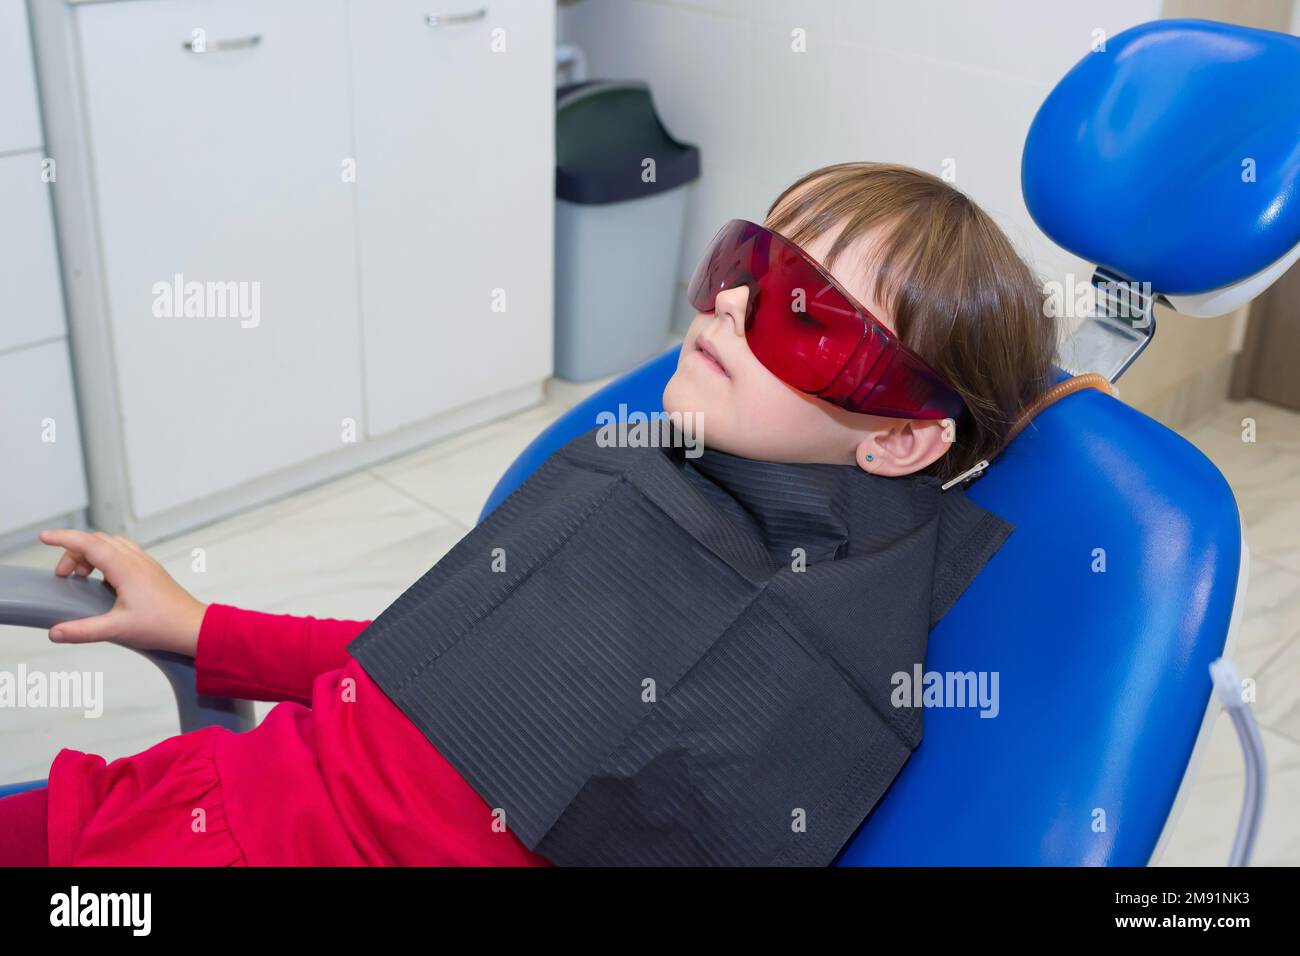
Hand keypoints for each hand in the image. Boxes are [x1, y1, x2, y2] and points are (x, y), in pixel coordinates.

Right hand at [38, 529, 207, 656]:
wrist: (193, 627)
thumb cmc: (161, 626)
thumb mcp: (117, 629)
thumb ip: (83, 631)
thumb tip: (54, 633)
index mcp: (126, 568)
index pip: (88, 543)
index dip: (63, 538)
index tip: (43, 537)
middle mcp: (136, 559)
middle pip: (97, 541)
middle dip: (73, 552)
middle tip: (62, 576)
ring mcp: (145, 563)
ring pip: (111, 544)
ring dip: (90, 554)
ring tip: (80, 578)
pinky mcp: (150, 570)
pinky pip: (123, 552)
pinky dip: (105, 558)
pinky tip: (102, 580)